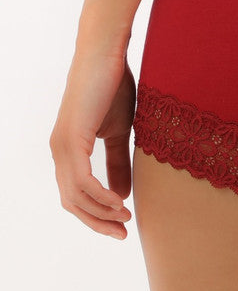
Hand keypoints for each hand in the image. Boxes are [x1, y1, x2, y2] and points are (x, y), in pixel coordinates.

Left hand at [50, 43, 135, 239]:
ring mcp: (62, 146)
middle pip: (71, 202)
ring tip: (125, 218)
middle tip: (123, 233)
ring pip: (75, 195)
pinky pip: (82, 181)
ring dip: (101, 212)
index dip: (96, 215)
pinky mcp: (71, 139)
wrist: (107, 57)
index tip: (121, 227)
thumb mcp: (120, 134)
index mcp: (68, 151)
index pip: (75, 196)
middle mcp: (58, 152)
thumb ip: (118, 164)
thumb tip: (120, 196)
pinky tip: (119, 202)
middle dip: (97, 222)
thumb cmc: (114, 89)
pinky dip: (100, 196)